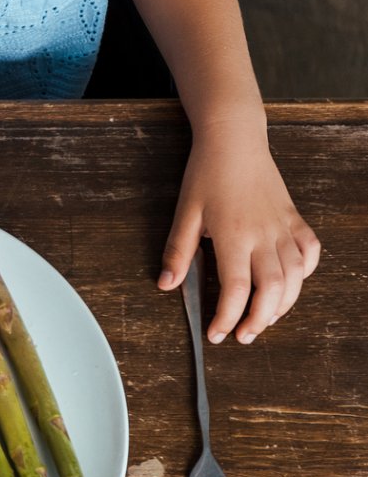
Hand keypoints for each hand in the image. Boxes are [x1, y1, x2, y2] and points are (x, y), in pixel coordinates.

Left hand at [157, 125, 319, 343]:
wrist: (235, 140)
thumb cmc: (207, 174)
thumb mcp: (185, 213)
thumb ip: (178, 251)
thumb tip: (166, 284)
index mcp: (234, 237)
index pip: (235, 290)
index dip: (226, 318)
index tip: (217, 334)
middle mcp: (265, 236)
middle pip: (272, 291)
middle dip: (258, 320)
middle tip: (243, 336)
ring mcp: (284, 227)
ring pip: (295, 277)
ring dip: (283, 305)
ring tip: (264, 319)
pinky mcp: (295, 219)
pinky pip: (309, 253)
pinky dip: (304, 274)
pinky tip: (290, 285)